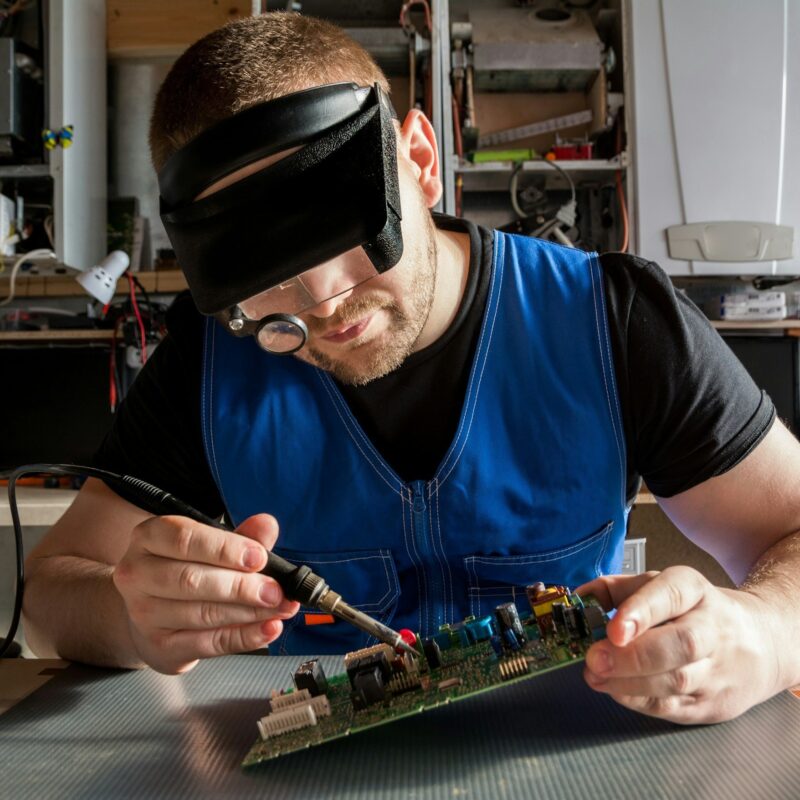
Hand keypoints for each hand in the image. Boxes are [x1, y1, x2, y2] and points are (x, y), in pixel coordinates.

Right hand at [112, 513, 299, 673]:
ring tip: (280, 607)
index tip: (259, 557)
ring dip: (249, 612)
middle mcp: (138, 574)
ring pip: (202, 613)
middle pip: (191, 580)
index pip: (184, 539)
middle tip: (275, 590)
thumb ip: (241, 536)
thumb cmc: (186, 568)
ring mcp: (143, 613)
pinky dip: (244, 637)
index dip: (224, 549)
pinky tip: (268, 628)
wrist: (154, 612)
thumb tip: (267, 525)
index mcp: (149, 538)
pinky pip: (208, 643)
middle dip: (241, 586)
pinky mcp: (159, 646)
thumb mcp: (211, 545)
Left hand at [576, 566, 780, 723]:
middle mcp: (711, 628)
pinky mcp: (713, 703)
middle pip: (679, 644)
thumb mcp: (659, 587)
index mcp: (694, 590)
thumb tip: (576, 599)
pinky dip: (640, 702)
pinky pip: (674, 707)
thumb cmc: (693, 611)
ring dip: (629, 682)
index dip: (640, 611)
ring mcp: (717, 669)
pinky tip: (616, 691)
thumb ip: (615, 590)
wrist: (761, 642)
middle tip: (594, 659)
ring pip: (676, 680)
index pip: (670, 595)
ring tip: (594, 676)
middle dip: (632, 656)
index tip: (613, 628)